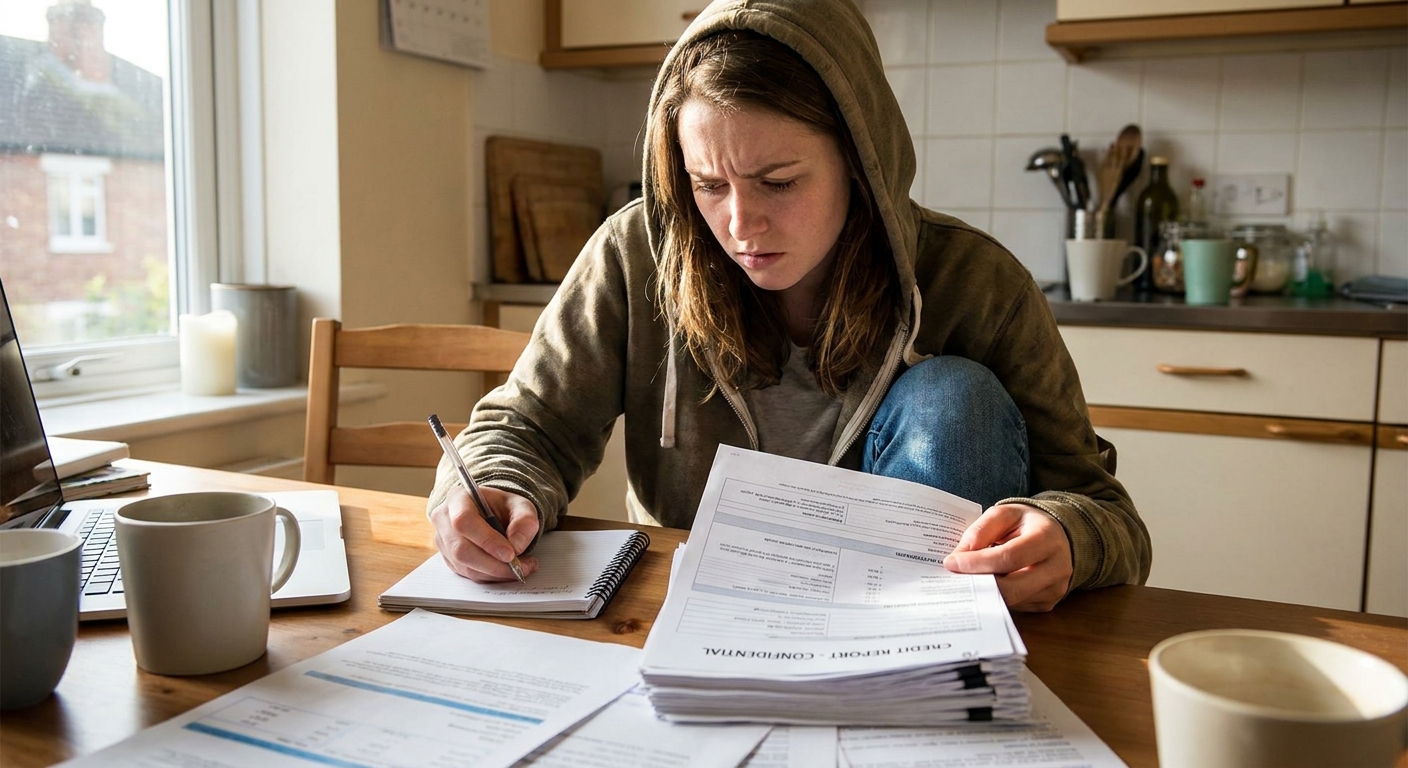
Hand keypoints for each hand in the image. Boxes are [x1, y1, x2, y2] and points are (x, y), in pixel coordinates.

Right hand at [430, 485, 539, 581]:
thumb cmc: (503, 507)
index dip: (487, 540)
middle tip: (520, 567)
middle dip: (493, 564)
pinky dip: (490, 576)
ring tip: (520, 568)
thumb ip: (524, 521)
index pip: (464, 521)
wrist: (494, 513)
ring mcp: (444, 541)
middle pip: (461, 549)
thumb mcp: (521, 505)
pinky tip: (507, 571)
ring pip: (464, 566)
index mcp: (458, 498)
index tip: (510, 554)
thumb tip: (516, 546)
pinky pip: (467, 574)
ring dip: (495, 573)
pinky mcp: (449, 559)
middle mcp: (444, 519)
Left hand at [943, 503, 1072, 611]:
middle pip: (1012, 588)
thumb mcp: (1005, 514)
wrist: (1059, 536)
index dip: (977, 563)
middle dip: (978, 584)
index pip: (1009, 557)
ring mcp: (1055, 589)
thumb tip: (960, 556)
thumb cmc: (1028, 524)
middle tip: (954, 578)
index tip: (951, 563)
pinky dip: (997, 598)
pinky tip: (986, 586)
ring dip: (985, 593)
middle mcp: (1057, 567)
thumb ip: (981, 531)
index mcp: (1047, 538)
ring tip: (967, 580)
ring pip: (1012, 601)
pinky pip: (1016, 606)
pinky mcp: (1048, 603)